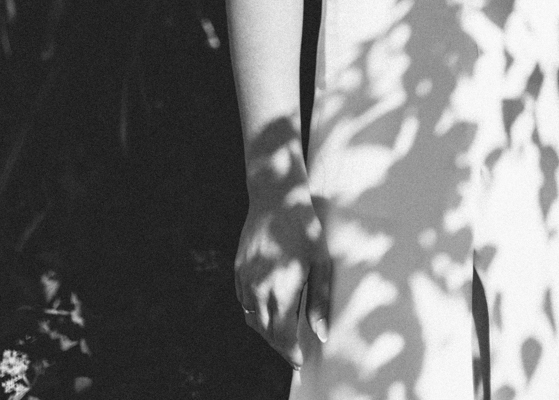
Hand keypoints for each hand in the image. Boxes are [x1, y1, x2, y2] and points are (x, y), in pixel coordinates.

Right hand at [235, 192, 331, 368]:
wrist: (276, 197)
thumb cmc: (305, 228)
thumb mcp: (320, 262)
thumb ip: (319, 301)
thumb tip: (320, 334)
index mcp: (280, 290)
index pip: (282, 336)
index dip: (291, 353)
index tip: (299, 361)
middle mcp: (258, 289)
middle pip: (266, 332)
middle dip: (280, 345)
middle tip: (294, 352)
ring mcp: (245, 280)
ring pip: (252, 319)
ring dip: (266, 331)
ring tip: (282, 334)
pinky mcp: (238, 270)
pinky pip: (243, 302)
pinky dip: (254, 314)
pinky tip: (267, 311)